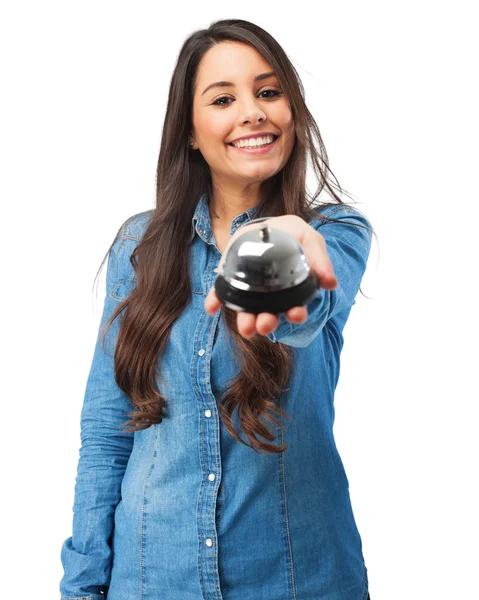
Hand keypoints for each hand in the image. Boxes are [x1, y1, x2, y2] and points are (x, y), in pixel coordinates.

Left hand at [204, 215, 337, 339]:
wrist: (267, 226)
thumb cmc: (291, 235)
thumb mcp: (310, 239)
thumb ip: (321, 259)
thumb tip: (331, 284)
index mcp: (290, 292)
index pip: (293, 308)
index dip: (296, 314)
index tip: (296, 314)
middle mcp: (269, 298)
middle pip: (269, 315)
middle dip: (267, 322)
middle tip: (265, 325)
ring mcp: (248, 291)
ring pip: (246, 311)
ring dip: (245, 320)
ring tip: (246, 326)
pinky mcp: (230, 281)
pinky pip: (222, 294)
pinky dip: (216, 302)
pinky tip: (212, 307)